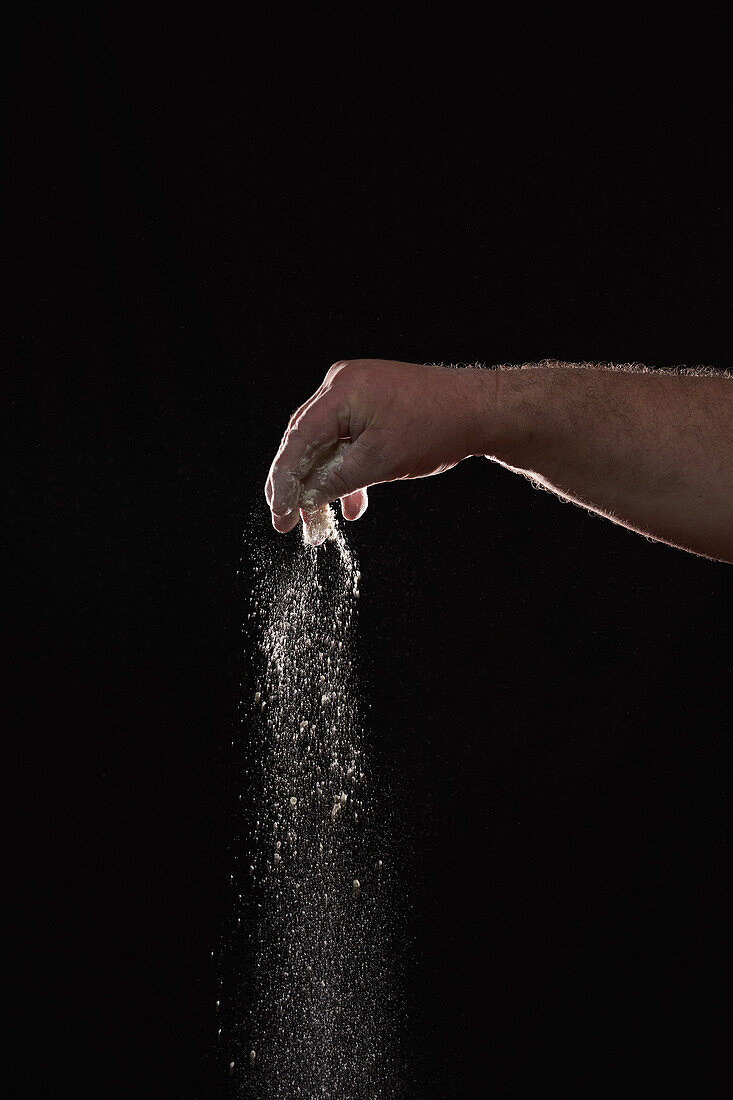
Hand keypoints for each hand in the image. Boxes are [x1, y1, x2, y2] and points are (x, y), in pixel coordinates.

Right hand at [265, 359, 493, 532]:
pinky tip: (352, 504)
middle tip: (288, 521)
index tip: (279, 514)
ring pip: (326, 446)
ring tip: (319, 522)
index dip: (284, 481)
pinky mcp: (370, 406)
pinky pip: (346, 442)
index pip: (298, 440)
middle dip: (298, 485)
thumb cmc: (437, 428)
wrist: (480, 411)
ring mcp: (356, 394)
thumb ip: (337, 481)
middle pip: (305, 441)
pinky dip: (345, 472)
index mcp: (341, 391)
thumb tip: (306, 499)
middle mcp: (342, 386)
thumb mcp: (381, 462)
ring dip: (323, 484)